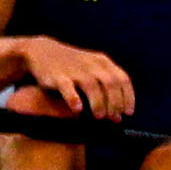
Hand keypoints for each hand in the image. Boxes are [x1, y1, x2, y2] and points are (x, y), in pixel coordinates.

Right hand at [15, 37, 135, 121]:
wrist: (42, 51)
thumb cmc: (72, 66)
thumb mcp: (92, 73)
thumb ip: (106, 93)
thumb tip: (118, 118)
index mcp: (102, 62)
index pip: (122, 79)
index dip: (128, 97)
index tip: (127, 112)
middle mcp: (91, 64)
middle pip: (110, 83)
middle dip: (114, 102)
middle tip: (112, 117)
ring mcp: (75, 69)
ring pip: (92, 86)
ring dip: (98, 103)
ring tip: (99, 117)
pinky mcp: (58, 76)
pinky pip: (68, 88)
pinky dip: (74, 98)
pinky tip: (78, 110)